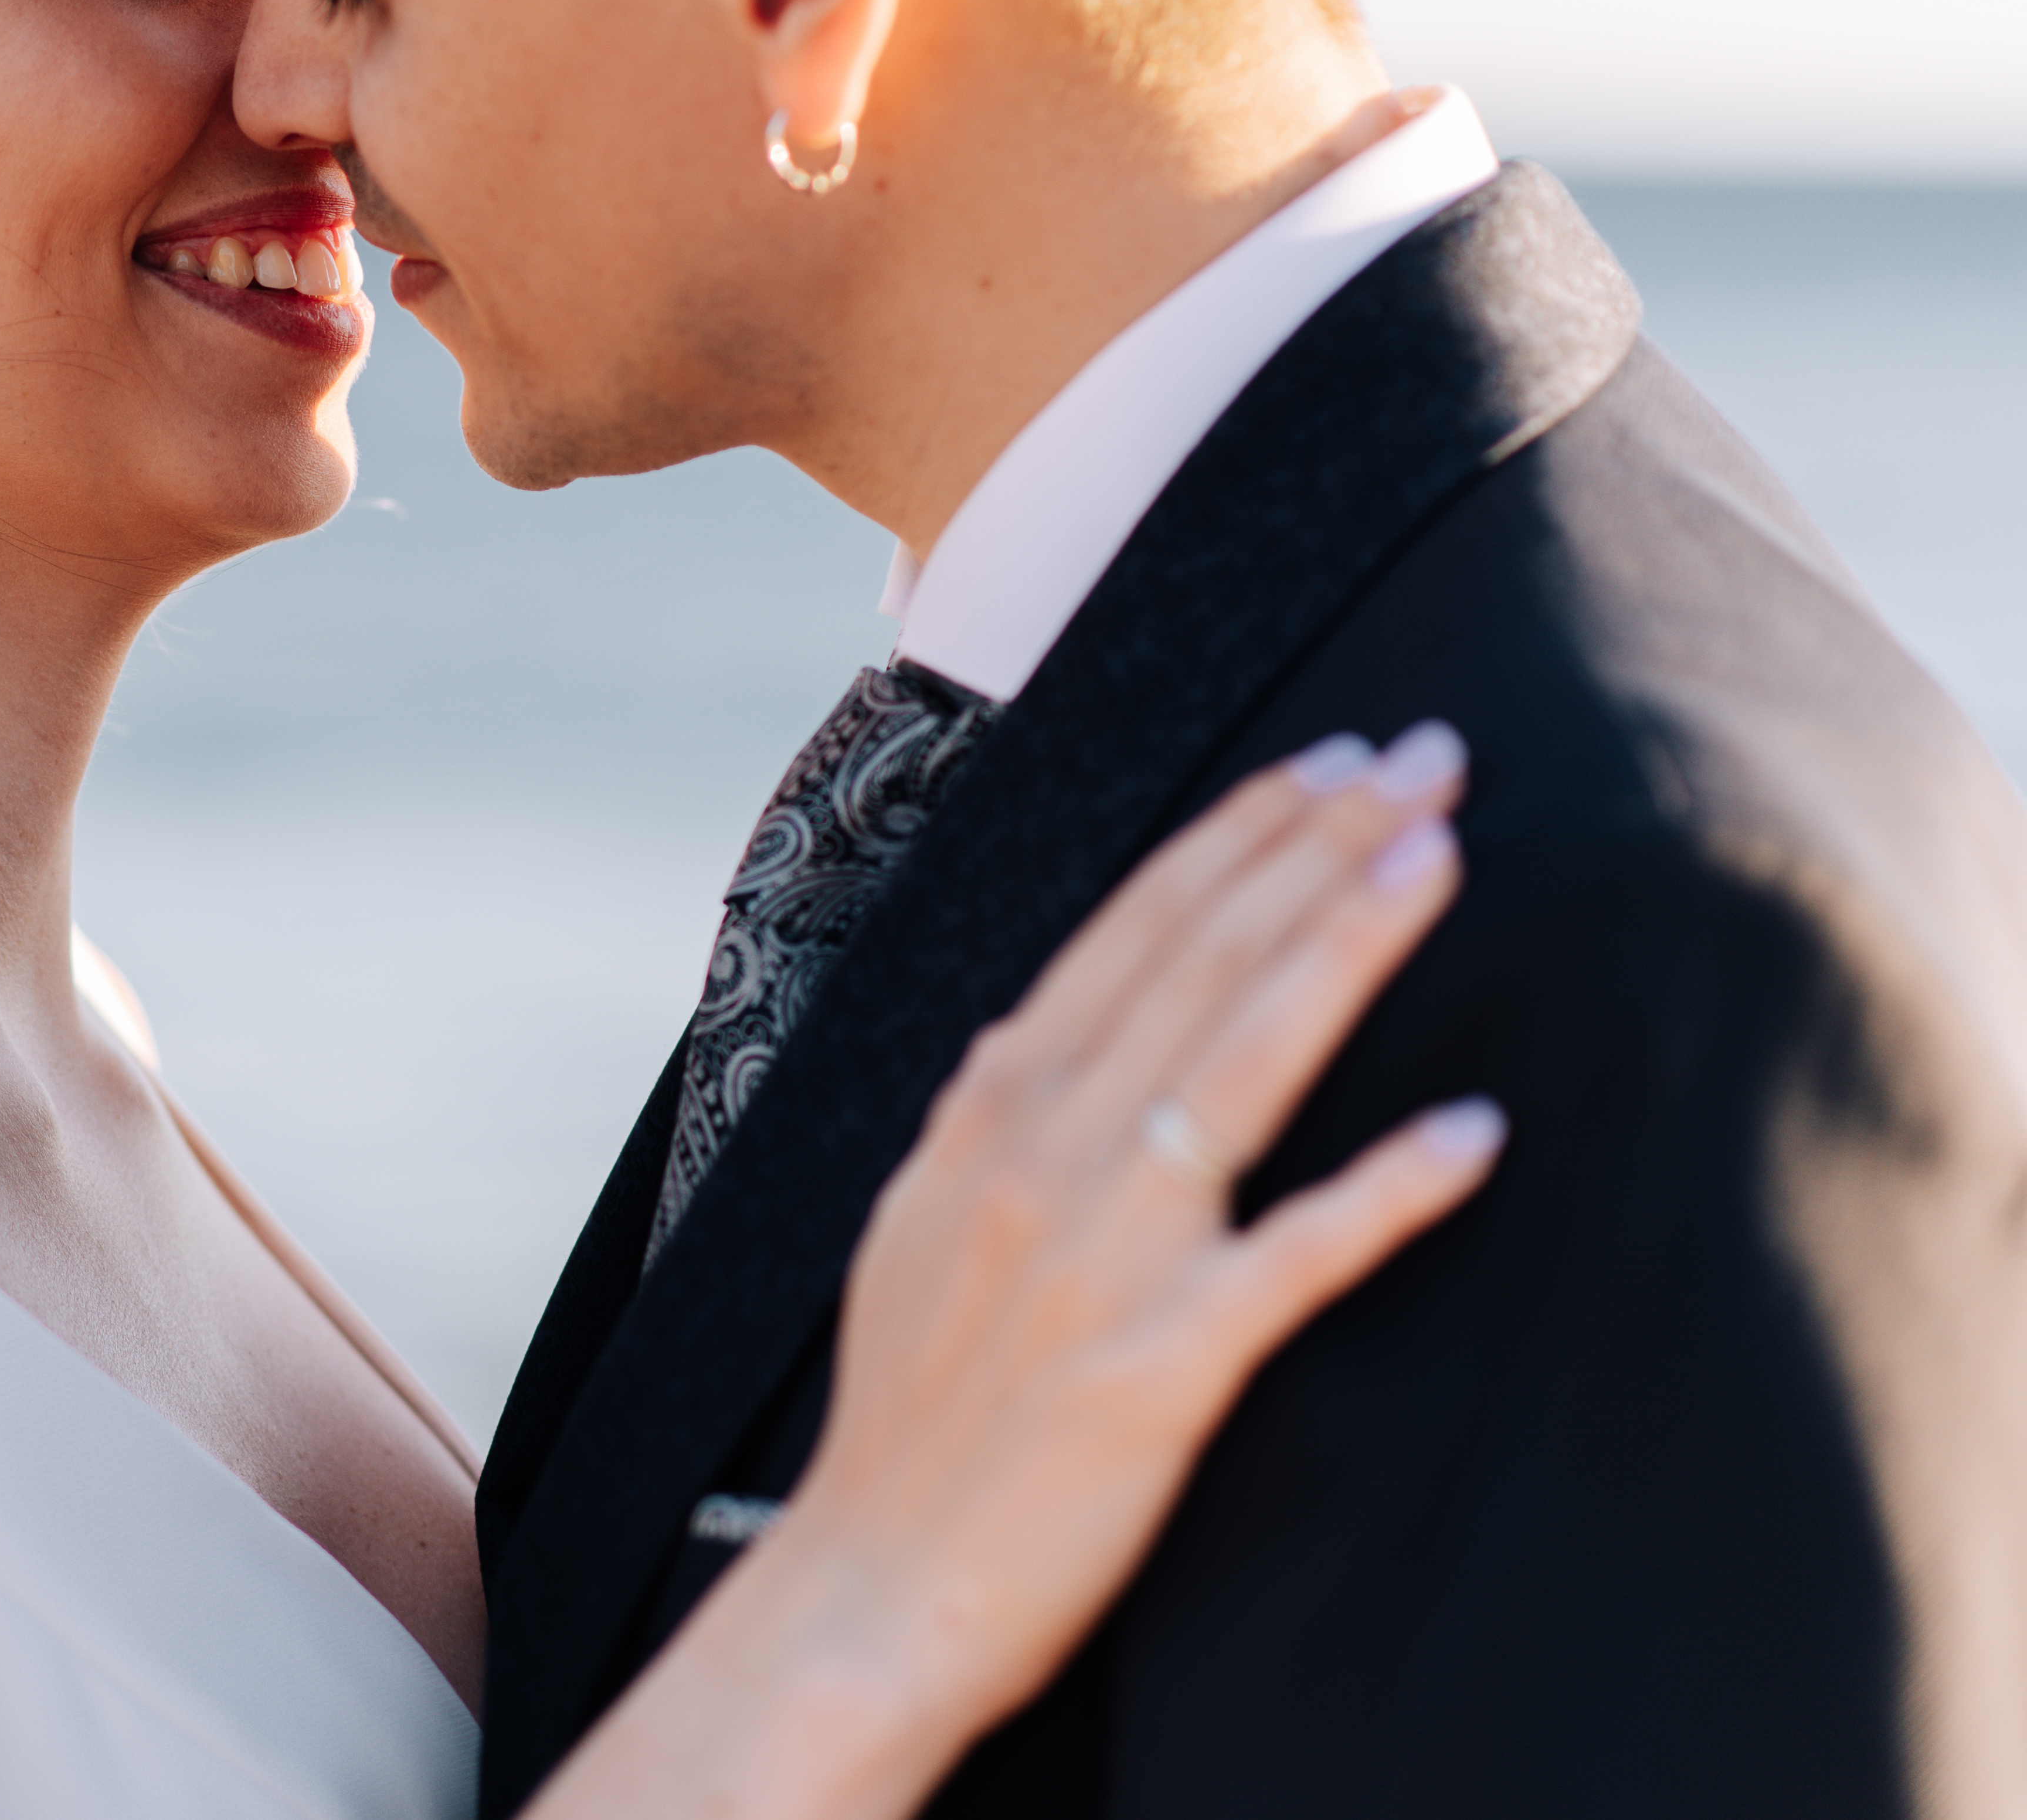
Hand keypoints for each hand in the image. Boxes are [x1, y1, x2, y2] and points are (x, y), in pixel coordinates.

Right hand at [784, 721, 1501, 1768]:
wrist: (867, 1589)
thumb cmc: (909, 1417)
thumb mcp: (918, 1224)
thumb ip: (989, 1121)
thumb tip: (1041, 1033)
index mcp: (984, 1116)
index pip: (1128, 936)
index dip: (1237, 838)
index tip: (1332, 764)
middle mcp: (1038, 1159)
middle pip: (1197, 966)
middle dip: (1315, 846)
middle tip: (1428, 755)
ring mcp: (1100, 1258)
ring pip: (1241, 1066)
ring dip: (1344, 948)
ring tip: (1438, 858)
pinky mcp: (1162, 1368)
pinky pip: (1296, 1261)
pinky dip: (1387, 1191)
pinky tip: (1477, 1131)